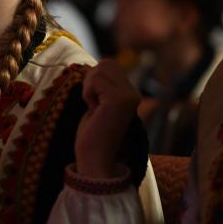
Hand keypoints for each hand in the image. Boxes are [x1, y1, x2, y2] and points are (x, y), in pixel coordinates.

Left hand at [74, 59, 140, 178]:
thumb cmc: (92, 134)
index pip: (109, 65)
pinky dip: (87, 93)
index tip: (94, 102)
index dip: (94, 80)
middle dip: (91, 80)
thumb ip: (102, 86)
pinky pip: (95, 80)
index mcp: (131, 94)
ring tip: (95, 108)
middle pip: (106, 63)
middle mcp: (134, 94)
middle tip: (93, 104)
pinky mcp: (120, 100)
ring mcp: (129, 96)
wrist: (95, 160)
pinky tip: (94, 110)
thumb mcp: (98, 103)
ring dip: (89, 87)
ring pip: (100, 69)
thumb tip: (96, 65)